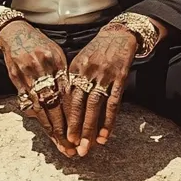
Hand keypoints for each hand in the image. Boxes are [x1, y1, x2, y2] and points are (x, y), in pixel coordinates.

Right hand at [0, 20, 75, 156]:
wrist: (15, 34)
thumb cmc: (41, 46)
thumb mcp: (57, 55)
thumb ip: (66, 75)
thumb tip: (76, 98)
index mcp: (56, 62)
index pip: (68, 93)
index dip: (76, 114)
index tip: (84, 131)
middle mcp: (42, 70)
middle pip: (55, 105)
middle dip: (65, 129)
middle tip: (73, 147)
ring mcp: (27, 76)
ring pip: (42, 108)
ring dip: (52, 130)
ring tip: (61, 145)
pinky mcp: (16, 81)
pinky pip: (27, 103)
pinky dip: (37, 118)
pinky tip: (46, 131)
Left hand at [65, 26, 137, 155]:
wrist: (119, 34)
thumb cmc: (97, 51)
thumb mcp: (79, 61)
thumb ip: (72, 81)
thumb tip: (62, 104)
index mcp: (73, 69)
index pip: (65, 98)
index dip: (63, 118)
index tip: (60, 135)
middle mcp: (86, 73)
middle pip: (77, 105)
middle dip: (74, 128)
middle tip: (71, 147)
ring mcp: (103, 76)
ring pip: (94, 106)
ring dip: (90, 128)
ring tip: (87, 146)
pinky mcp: (119, 78)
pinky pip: (113, 103)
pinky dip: (109, 121)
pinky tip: (105, 136)